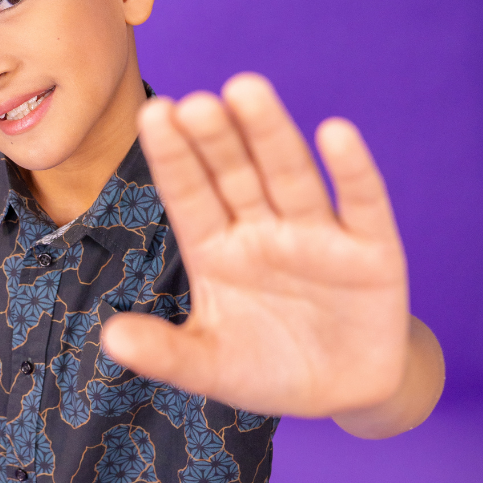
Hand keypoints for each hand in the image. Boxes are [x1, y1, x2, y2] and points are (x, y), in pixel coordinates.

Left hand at [102, 73, 419, 420]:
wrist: (342, 391)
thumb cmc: (265, 368)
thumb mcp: (210, 366)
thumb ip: (164, 352)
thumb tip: (110, 337)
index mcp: (216, 248)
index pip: (189, 194)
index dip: (175, 158)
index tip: (154, 115)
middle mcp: (262, 229)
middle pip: (235, 174)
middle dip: (216, 139)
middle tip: (196, 102)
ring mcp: (317, 233)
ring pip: (289, 175)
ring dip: (271, 135)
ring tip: (247, 91)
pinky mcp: (372, 248)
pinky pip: (361, 203)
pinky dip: (351, 170)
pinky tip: (335, 134)